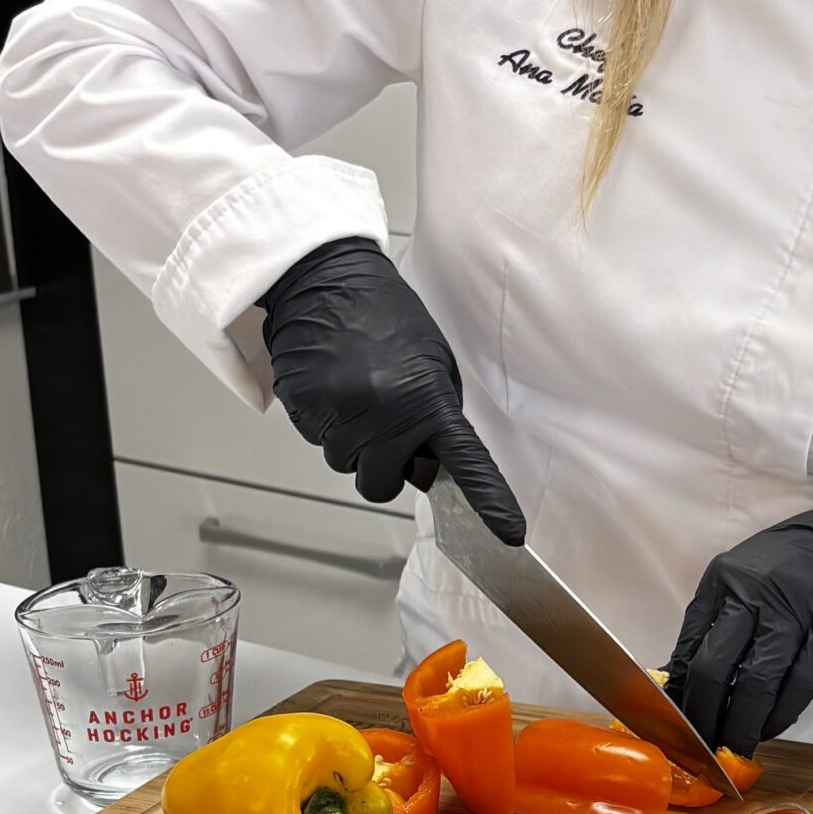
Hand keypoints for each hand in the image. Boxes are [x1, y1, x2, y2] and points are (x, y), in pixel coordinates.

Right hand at [259, 237, 524, 543]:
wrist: (326, 281)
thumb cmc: (385, 317)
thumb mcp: (432, 360)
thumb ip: (437, 412)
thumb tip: (433, 458)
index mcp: (427, 398)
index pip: (466, 461)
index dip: (489, 500)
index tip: (509, 532)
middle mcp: (385, 413)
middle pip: (383, 485)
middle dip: (383, 464)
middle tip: (384, 423)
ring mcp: (340, 414)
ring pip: (347, 465)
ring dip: (352, 442)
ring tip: (355, 392)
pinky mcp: (303, 409)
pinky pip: (317, 441)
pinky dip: (325, 424)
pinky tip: (331, 387)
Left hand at [668, 502, 812, 757]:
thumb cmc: (790, 565)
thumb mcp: (742, 578)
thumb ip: (713, 622)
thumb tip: (681, 680)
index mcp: (724, 580)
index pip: (689, 645)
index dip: (679, 691)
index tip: (675, 720)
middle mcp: (754, 596)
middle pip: (715, 669)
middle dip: (704, 717)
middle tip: (701, 745)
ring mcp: (794, 616)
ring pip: (756, 685)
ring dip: (741, 726)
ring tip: (733, 747)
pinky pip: (797, 687)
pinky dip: (779, 716)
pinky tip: (768, 728)